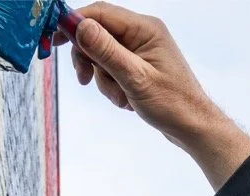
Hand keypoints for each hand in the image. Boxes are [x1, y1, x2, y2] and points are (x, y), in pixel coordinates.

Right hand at [60, 3, 249, 187]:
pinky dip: (114, 87)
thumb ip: (107, 51)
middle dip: (90, 59)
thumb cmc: (173, 105)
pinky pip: (113, 71)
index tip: (54, 39)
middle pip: (98, 34)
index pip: (100, 13)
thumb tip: (80, 26)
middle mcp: (143, 34)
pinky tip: (127, 102)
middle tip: (84, 80)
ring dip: (104, 80)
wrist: (194, 129)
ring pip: (103, 56)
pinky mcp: (139, 67)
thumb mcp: (135, 78)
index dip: (74, 23)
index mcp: (145, 29)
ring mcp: (141, 51)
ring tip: (122, 98)